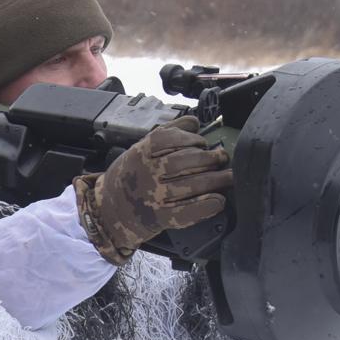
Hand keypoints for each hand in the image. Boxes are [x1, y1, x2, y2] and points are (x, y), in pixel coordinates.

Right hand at [72, 116, 232, 264]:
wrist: (109, 210)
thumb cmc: (130, 175)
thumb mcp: (140, 149)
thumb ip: (167, 133)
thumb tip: (195, 122)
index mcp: (141, 153)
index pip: (170, 139)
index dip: (192, 139)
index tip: (203, 142)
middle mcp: (146, 174)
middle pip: (184, 161)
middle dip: (209, 158)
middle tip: (222, 157)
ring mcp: (153, 197)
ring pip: (191, 185)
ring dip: (216, 180)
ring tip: (229, 176)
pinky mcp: (161, 218)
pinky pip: (188, 212)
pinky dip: (206, 206)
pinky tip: (219, 200)